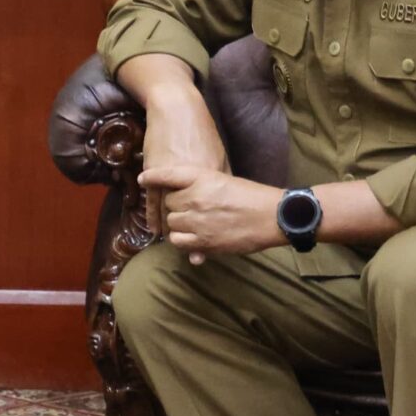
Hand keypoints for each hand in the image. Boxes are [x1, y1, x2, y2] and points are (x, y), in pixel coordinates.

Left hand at [138, 166, 282, 264]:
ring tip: (193, 224)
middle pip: (168, 202)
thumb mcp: (225, 180)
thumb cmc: (252, 197)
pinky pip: (177, 241)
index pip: (167, 175)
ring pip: (171, 222)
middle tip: (190, 209)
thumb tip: (182, 194)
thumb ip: (201, 187)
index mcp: (202, 177)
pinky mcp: (203, 240)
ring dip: (178, 224)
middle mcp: (195, 197)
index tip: (143, 179)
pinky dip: (181, 240)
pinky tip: (191, 238)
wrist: (272, 216)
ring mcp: (197, 220)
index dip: (153, 177)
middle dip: (176, 206)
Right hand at [139, 95, 230, 237]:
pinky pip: (153, 202)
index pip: (212, 211)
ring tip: (173, 244)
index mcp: (211, 179)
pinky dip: (153, 217)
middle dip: (192, 235)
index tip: (212, 241)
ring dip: (171, 230)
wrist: (177, 111)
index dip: (212, 229)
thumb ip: (220, 178)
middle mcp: (192, 184)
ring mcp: (171, 181)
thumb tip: (225, 198)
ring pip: (170, 212)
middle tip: (192, 249)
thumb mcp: (218, 155)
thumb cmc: (200, 131)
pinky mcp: (155, 175)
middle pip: (191, 216)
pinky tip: (155, 230)